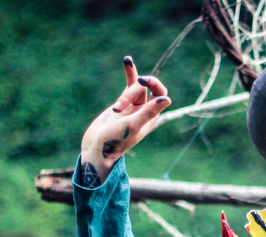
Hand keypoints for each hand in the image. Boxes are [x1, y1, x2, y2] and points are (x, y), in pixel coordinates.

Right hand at [79, 56, 171, 184]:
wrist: (97, 147)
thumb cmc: (116, 140)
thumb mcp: (133, 125)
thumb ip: (149, 112)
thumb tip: (167, 99)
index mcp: (152, 117)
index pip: (161, 94)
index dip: (154, 83)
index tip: (141, 80)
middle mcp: (145, 111)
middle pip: (145, 89)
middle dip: (132, 91)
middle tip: (118, 107)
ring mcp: (134, 107)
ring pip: (134, 88)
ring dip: (124, 96)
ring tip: (114, 112)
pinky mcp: (122, 103)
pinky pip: (128, 86)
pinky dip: (129, 73)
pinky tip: (127, 60)